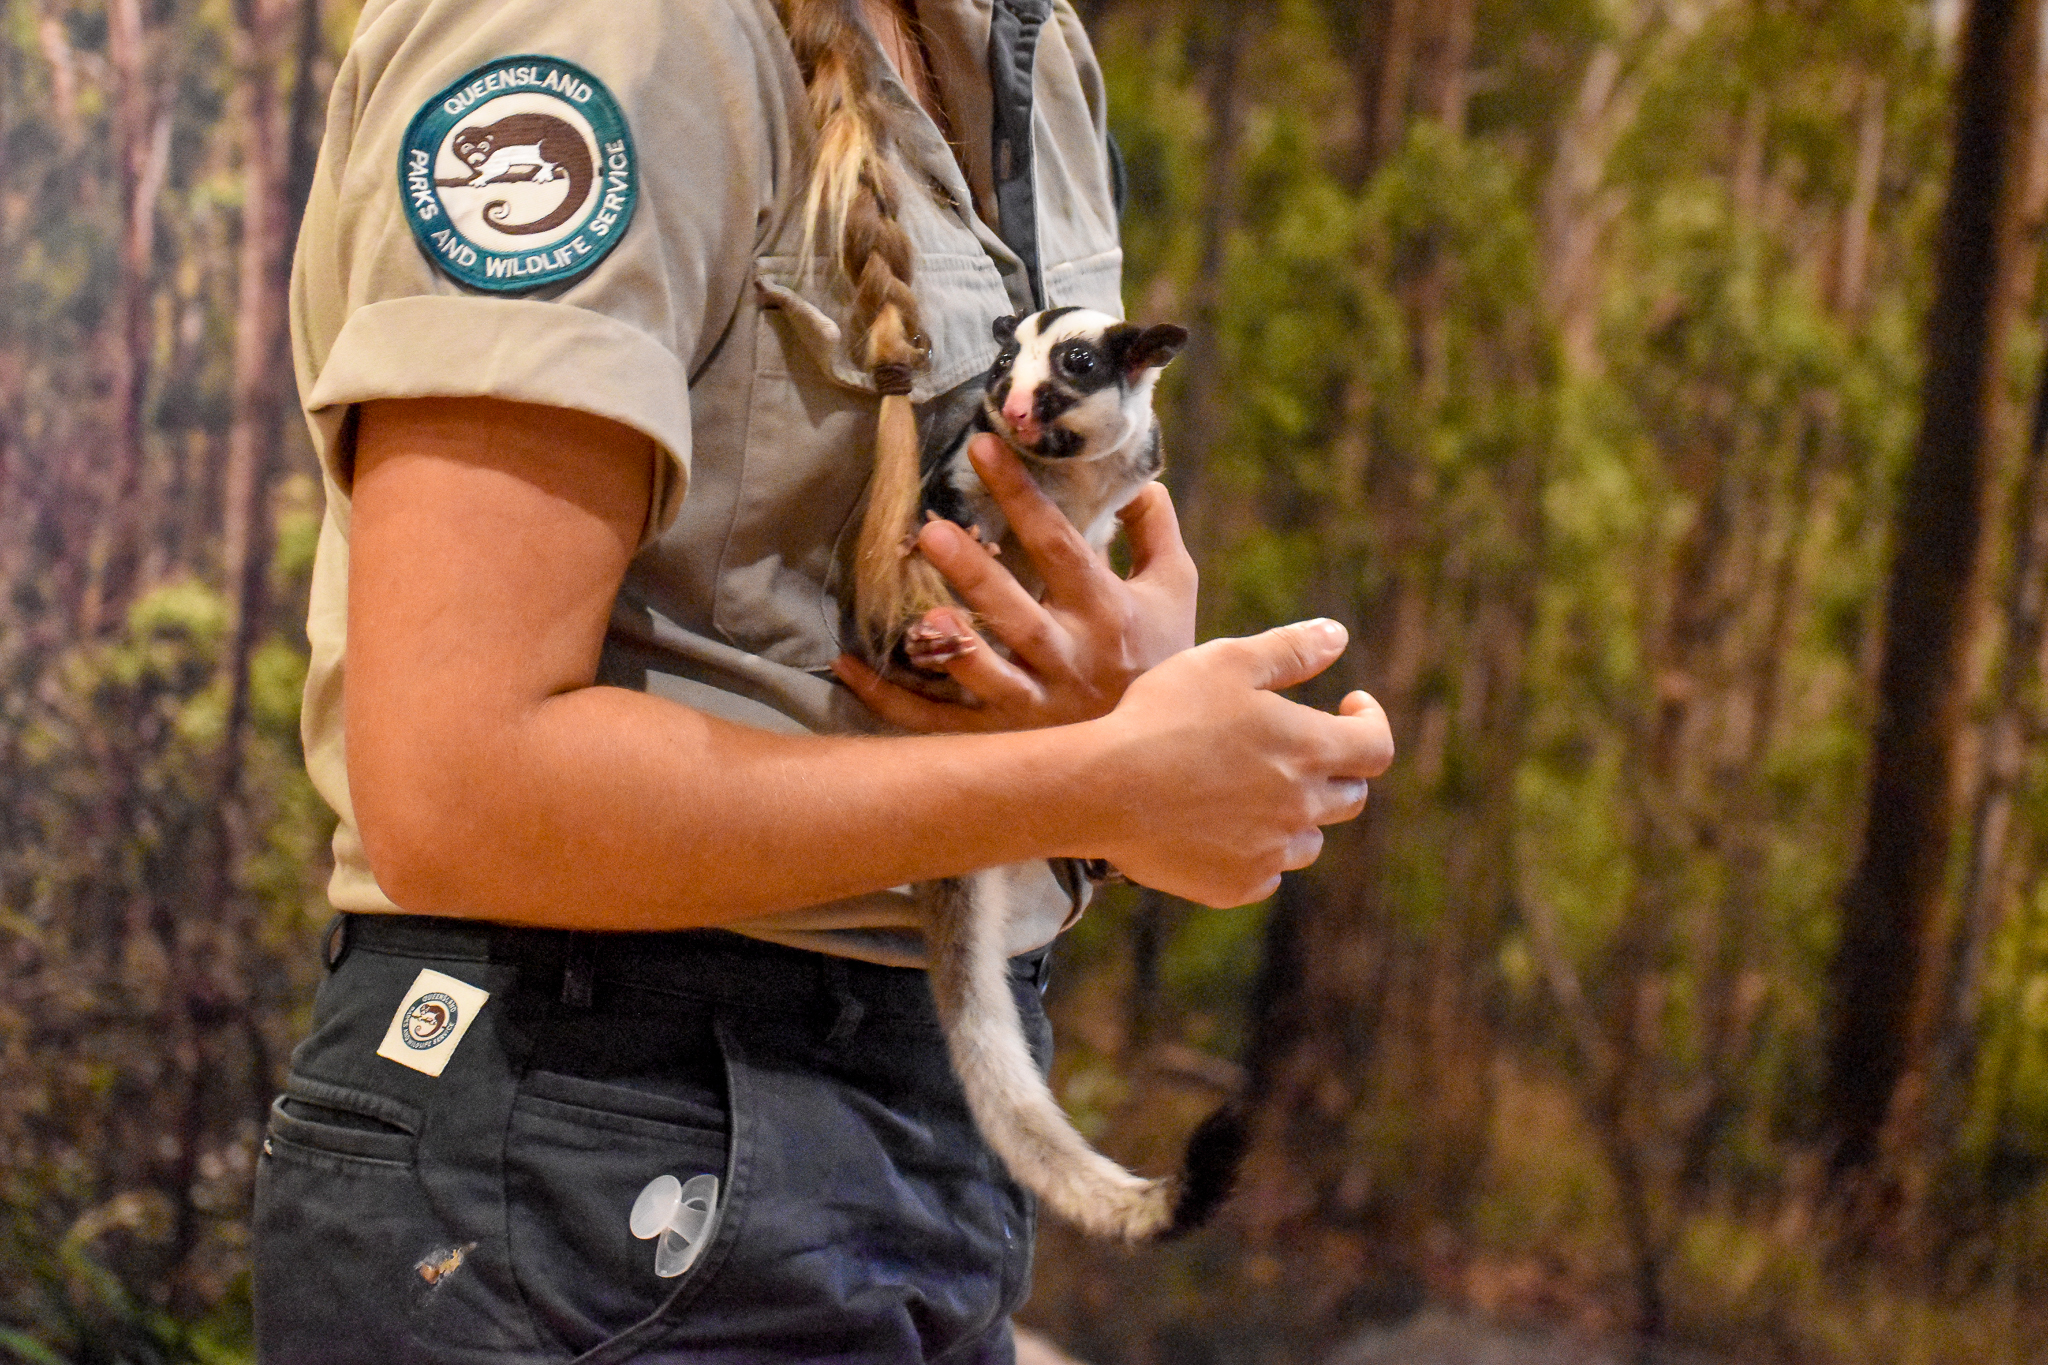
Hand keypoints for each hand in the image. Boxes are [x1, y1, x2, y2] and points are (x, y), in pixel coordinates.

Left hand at [831, 435, 1196, 731]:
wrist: (1163, 753)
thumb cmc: (1161, 656)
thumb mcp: (1175, 588)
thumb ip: (1153, 528)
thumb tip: (1133, 475)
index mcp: (1106, 613)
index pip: (1061, 546)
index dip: (1022, 496)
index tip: (982, 446)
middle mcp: (1070, 661)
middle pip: (1019, 617)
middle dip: (976, 576)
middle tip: (930, 532)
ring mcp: (1035, 707)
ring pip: (988, 678)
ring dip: (951, 648)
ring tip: (916, 617)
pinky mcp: (1002, 739)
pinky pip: (941, 723)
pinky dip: (892, 700)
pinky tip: (850, 665)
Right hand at [1080, 619, 1394, 907]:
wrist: (1104, 789)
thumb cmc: (1163, 716)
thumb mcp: (1226, 662)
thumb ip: (1290, 649)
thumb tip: (1338, 636)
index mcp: (1308, 749)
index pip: (1377, 747)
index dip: (1371, 722)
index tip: (1348, 705)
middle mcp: (1301, 807)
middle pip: (1350, 797)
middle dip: (1335, 769)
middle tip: (1296, 748)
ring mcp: (1270, 852)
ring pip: (1309, 840)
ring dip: (1296, 816)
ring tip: (1252, 790)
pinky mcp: (1236, 885)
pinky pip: (1267, 874)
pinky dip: (1256, 852)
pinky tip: (1221, 827)